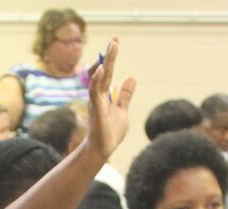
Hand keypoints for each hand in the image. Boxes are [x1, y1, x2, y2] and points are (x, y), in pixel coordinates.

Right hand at [81, 38, 135, 163]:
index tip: (115, 42)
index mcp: (104, 95)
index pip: (108, 72)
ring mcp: (96, 102)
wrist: (102, 150)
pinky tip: (101, 69)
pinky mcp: (96, 110)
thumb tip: (131, 77)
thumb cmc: (110, 132)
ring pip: (99, 78)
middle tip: (115, 39)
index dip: (111, 57)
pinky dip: (96, 80)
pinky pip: (95, 92)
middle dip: (109, 55)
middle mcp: (98, 95)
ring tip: (112, 47)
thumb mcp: (122, 110)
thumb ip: (125, 94)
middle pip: (104, 71)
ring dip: (105, 63)